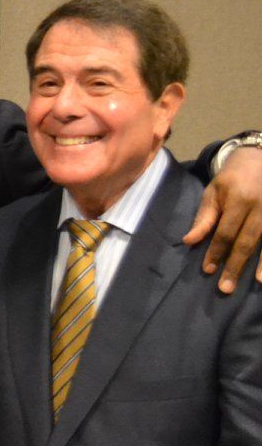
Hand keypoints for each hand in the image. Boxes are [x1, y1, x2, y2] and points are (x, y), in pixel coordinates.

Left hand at [184, 145, 261, 291]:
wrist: (260, 157)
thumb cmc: (233, 177)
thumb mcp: (214, 191)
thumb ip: (204, 217)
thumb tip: (190, 241)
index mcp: (240, 199)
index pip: (225, 232)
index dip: (216, 252)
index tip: (208, 269)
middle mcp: (261, 207)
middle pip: (247, 241)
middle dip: (236, 265)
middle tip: (225, 288)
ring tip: (257, 283)